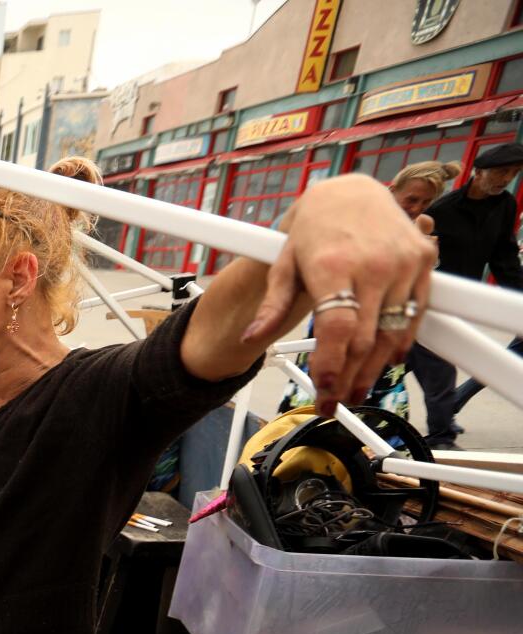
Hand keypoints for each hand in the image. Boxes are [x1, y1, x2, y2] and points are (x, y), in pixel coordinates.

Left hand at [243, 174, 437, 415]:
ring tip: (356, 390)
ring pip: (393, 333)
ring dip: (375, 369)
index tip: (324, 391)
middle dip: (348, 379)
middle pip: (364, 340)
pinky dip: (401, 343)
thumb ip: (271, 305)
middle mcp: (373, 265)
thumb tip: (250, 339)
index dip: (332, 365)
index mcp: (333, 266)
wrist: (350, 192)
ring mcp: (403, 263)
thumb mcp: (283, 264)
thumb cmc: (312, 230)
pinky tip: (385, 362)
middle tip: (334, 402)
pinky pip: (415, 314)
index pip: (337, 329)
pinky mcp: (424, 260)